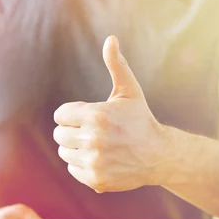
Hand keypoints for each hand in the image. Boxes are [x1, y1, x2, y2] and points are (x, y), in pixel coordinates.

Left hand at [53, 35, 167, 192]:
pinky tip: (100, 159)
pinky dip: (82, 165)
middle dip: (73, 131)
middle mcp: (93, 140)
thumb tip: (111, 39)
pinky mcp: (95, 180)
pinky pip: (72, 169)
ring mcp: (94, 162)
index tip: (88, 117)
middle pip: (59, 134)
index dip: (73, 115)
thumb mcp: (129, 91)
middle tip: (93, 132)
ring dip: (76, 148)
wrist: (158, 155)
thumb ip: (116, 65)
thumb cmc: (140, 120)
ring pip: (64, 152)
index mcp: (96, 116)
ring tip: (97, 145)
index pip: (60, 115)